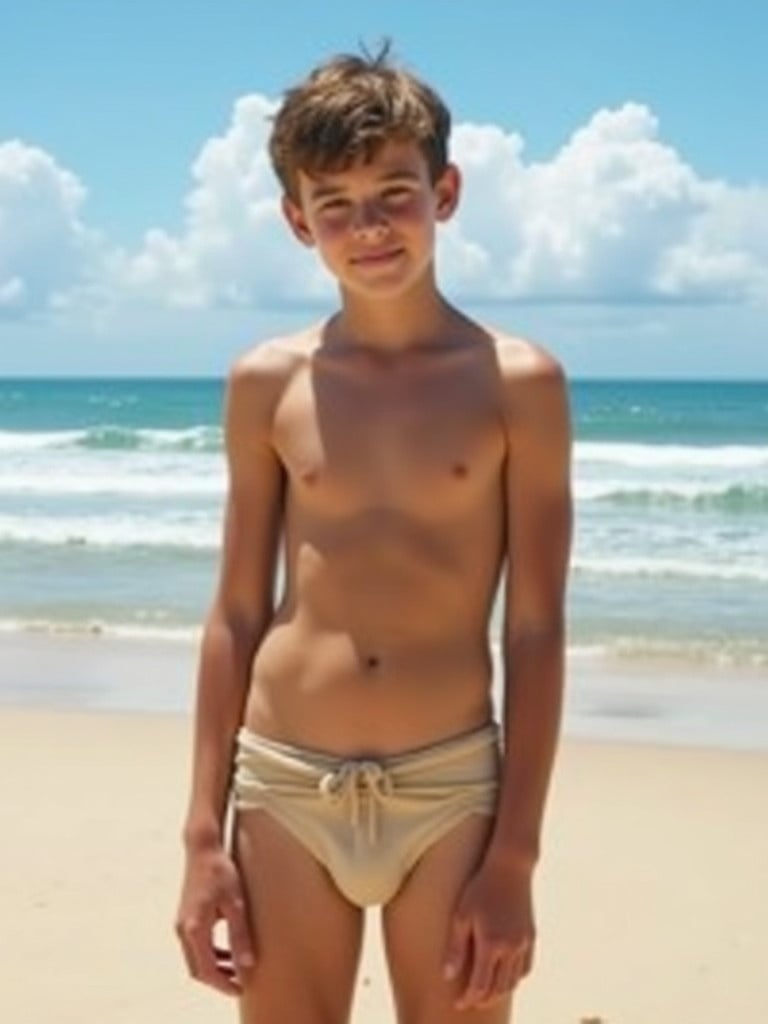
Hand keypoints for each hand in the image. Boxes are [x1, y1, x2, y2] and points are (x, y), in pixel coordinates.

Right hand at [175, 844, 254, 995]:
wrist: (202, 847)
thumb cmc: (220, 870)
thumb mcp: (235, 903)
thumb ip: (240, 934)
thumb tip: (246, 964)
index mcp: (194, 928)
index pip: (207, 969)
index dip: (223, 983)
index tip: (240, 988)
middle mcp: (183, 929)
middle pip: (198, 969)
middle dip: (218, 980)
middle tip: (240, 983)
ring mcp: (182, 923)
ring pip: (195, 958)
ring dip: (215, 967)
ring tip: (237, 970)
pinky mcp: (185, 917)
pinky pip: (195, 945)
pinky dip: (210, 954)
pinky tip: (228, 951)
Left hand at [443, 860, 534, 1009]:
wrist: (510, 867)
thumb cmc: (480, 888)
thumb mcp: (461, 915)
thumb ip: (456, 948)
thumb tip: (448, 976)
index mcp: (490, 943)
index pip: (480, 985)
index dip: (468, 998)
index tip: (458, 1003)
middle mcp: (510, 948)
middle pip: (498, 988)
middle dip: (483, 999)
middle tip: (470, 1002)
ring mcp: (523, 943)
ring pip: (513, 981)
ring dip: (499, 991)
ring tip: (485, 994)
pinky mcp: (531, 937)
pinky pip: (526, 967)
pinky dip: (515, 978)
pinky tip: (505, 977)